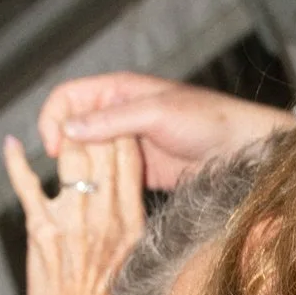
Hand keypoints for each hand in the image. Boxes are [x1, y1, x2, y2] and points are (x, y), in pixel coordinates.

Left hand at [0, 125, 145, 294]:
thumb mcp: (129, 254)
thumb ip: (125, 215)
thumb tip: (119, 180)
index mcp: (131, 222)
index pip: (129, 160)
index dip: (119, 129)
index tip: (110, 115)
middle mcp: (105, 218)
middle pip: (102, 151)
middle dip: (93, 124)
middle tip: (84, 108)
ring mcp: (73, 222)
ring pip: (71, 158)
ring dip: (64, 138)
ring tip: (58, 125)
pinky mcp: (42, 229)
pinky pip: (27, 183)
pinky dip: (16, 162)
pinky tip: (12, 145)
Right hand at [37, 71, 295, 191]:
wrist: (242, 149)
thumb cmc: (207, 120)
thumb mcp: (156, 114)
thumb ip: (112, 121)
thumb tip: (68, 130)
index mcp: (118, 91)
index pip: (67, 97)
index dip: (53, 119)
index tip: (54, 148)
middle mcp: (118, 115)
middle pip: (73, 131)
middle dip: (66, 152)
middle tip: (69, 177)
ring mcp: (128, 145)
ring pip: (89, 158)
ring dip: (84, 174)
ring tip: (86, 193)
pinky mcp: (140, 172)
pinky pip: (110, 180)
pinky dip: (102, 189)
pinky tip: (103, 204)